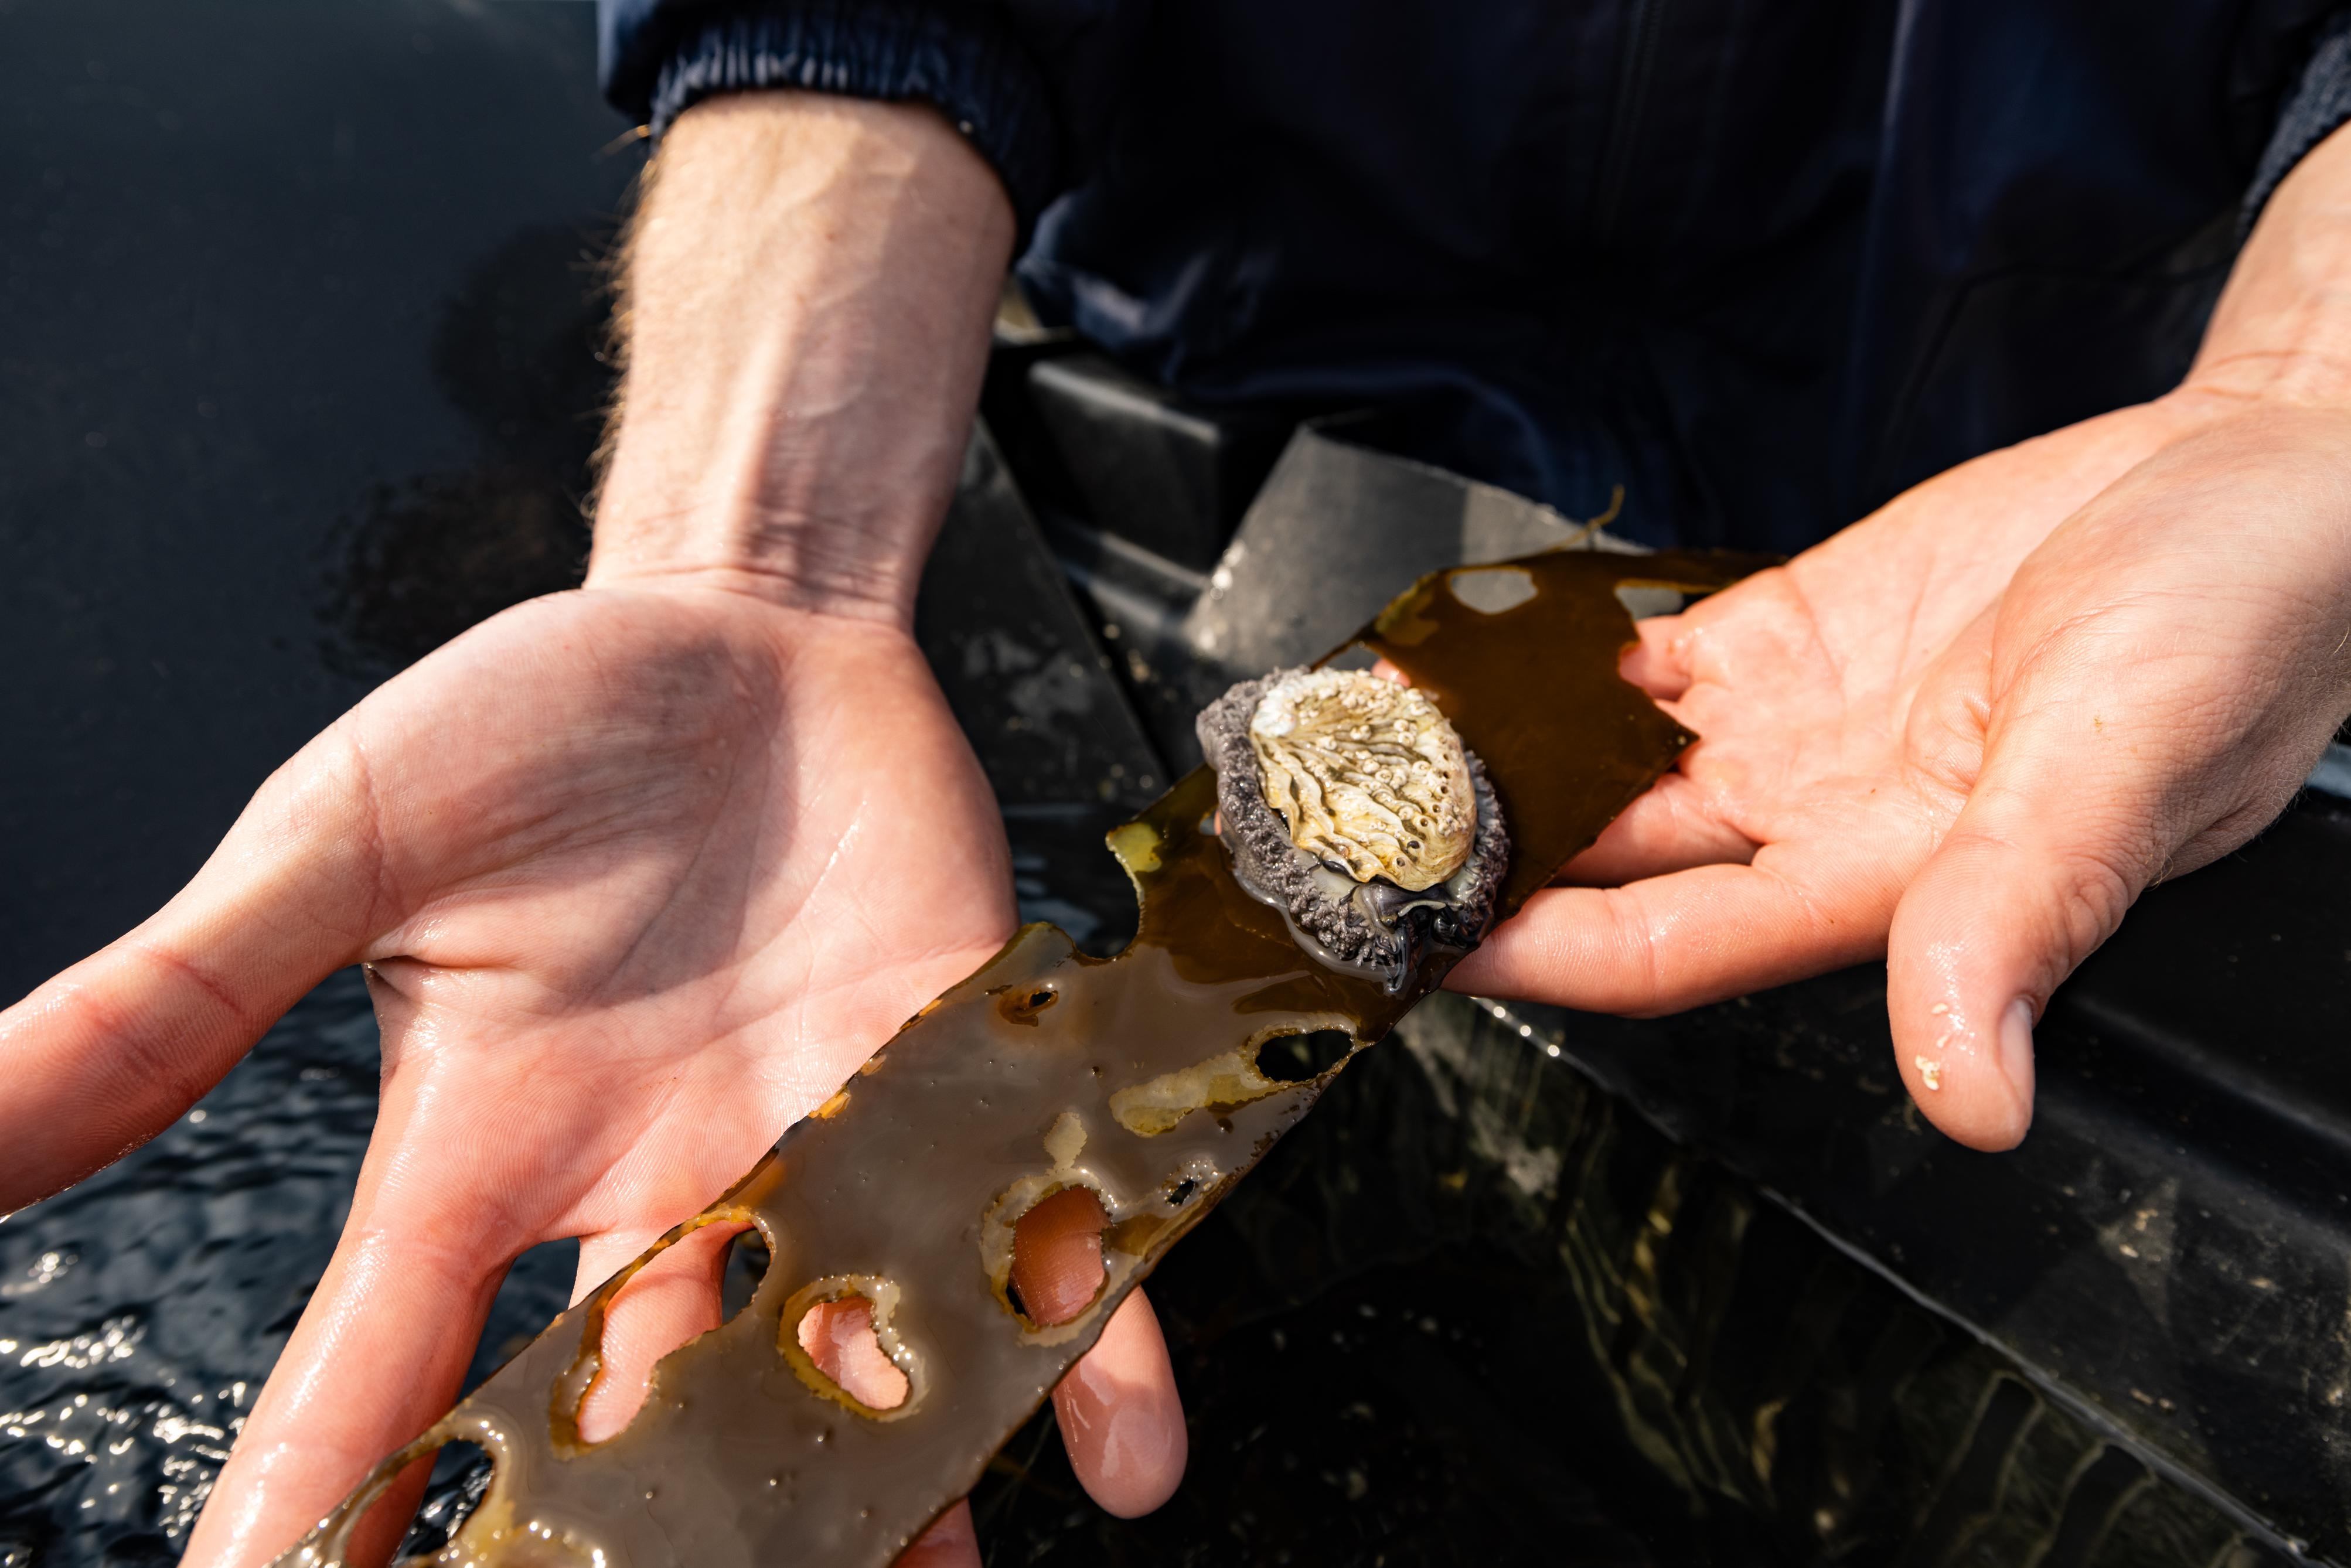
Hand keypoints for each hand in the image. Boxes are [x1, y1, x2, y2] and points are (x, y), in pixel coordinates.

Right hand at [0, 581, 1186, 1563]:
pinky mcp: (960, 1081)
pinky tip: (1126, 1450)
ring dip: (895, 1493)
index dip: (333, 1520)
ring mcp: (820, 1150)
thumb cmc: (529, 731)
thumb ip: (174, 1002)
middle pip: (642, 1420)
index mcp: (485, 1165)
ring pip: (846, 1367)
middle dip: (657, 1537)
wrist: (739, 632)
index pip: (388, 1387)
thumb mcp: (341, 850)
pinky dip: (1080, 1339)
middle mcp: (655, 1195)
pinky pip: (1025, 1238)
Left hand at [1450, 391, 2350, 1148]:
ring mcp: (1801, 728)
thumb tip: (1974, 1094)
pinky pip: (1648, 669)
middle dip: (1483, 857)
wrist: (2274, 479)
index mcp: (1895, 883)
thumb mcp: (2124, 764)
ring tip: (1378, 746)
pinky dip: (1563, 668)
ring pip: (1610, 771)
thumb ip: (2020, 917)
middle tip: (1350, 834)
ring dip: (1501, 762)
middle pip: (1610, 868)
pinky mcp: (1797, 633)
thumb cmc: (2244, 626)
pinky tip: (1478, 658)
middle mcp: (1826, 821)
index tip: (1419, 937)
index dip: (1540, 951)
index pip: (1671, 947)